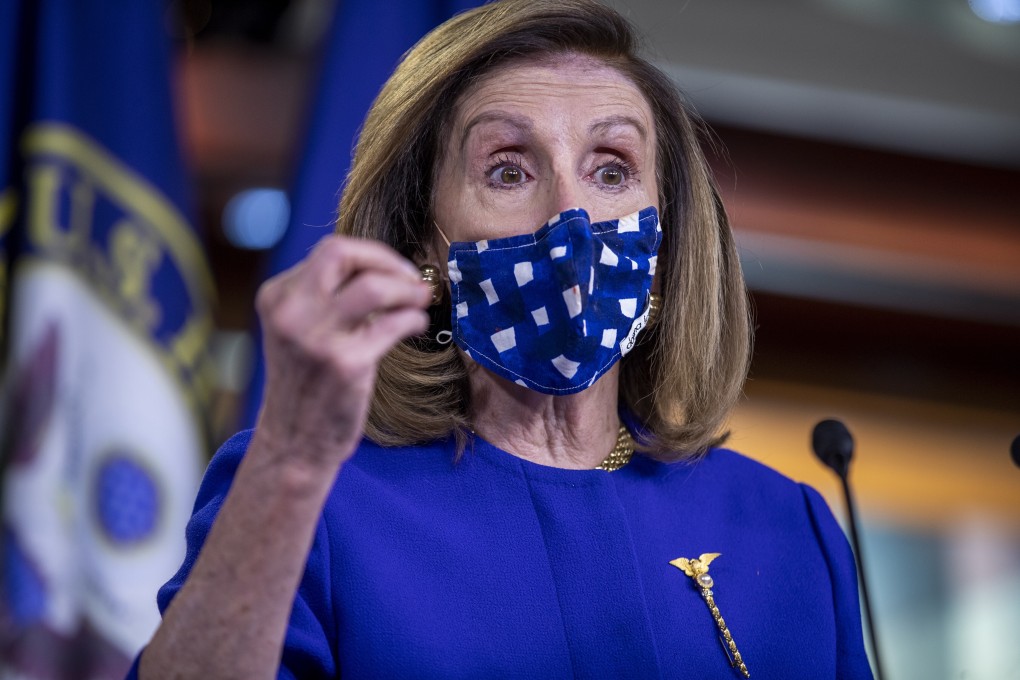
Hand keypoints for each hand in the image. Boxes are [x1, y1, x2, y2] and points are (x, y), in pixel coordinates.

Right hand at [252, 236, 429, 471]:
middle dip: (388, 260)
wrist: (295, 440)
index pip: (331, 251)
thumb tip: (384, 268)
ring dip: (407, 289)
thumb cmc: (307, 382)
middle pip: (342, 254)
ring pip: (372, 286)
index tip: (396, 270)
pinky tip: (417, 325)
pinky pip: (392, 324)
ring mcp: (316, 338)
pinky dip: (413, 319)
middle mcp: (290, 312)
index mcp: (277, 296)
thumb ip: (328, 296)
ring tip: (422, 299)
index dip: (373, 255)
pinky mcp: (344, 364)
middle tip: (412, 278)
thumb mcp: (302, 329)